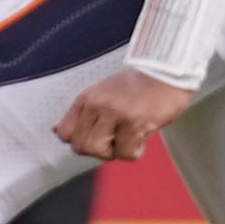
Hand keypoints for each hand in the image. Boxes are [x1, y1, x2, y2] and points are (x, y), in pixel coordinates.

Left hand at [53, 69, 192, 160]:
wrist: (168, 71)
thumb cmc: (138, 85)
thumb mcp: (102, 94)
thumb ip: (82, 113)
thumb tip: (56, 130)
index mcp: (87, 98)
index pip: (64, 133)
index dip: (80, 141)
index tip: (98, 137)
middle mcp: (97, 104)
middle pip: (80, 146)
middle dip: (98, 150)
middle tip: (116, 140)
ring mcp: (115, 112)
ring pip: (98, 151)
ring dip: (115, 152)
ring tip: (128, 139)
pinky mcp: (135, 121)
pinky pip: (125, 152)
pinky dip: (135, 152)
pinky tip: (141, 138)